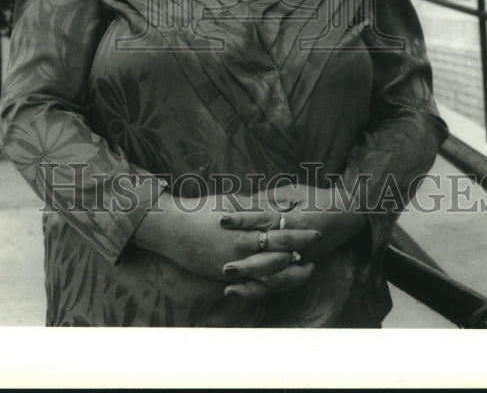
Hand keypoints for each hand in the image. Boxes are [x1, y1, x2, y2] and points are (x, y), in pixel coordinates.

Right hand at [132, 190, 319, 283]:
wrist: (171, 230)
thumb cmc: (200, 210)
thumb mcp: (230, 202)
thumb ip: (256, 206)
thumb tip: (280, 207)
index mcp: (241, 231)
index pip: (278, 233)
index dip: (298, 233)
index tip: (315, 231)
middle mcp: (239, 252)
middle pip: (277, 256)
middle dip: (299, 252)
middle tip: (315, 249)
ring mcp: (232, 268)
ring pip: (269, 276)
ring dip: (289, 271)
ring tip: (304, 265)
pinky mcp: (224, 277)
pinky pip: (252, 286)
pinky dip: (269, 283)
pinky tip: (279, 278)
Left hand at [218, 184, 366, 298]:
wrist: (348, 214)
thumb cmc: (317, 197)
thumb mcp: (292, 191)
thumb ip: (267, 199)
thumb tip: (241, 202)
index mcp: (294, 219)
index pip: (264, 219)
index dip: (243, 220)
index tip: (222, 220)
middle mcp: (298, 243)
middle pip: (268, 255)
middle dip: (245, 262)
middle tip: (224, 268)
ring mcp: (301, 258)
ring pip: (274, 276)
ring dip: (252, 283)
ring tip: (229, 289)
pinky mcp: (303, 267)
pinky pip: (282, 283)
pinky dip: (264, 290)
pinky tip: (246, 294)